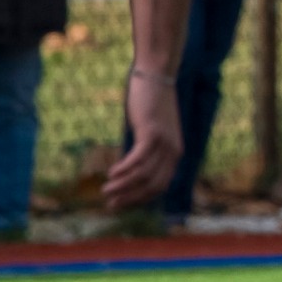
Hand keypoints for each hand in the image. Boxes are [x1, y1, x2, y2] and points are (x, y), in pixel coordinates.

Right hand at [105, 67, 180, 208]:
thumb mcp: (150, 130)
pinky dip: (124, 169)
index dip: (140, 198)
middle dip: (131, 198)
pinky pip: (138, 159)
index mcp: (175, 153)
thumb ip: (145, 148)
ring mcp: (164, 142)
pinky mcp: (152, 132)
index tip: (122, 204)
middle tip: (110, 205)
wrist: (156, 76)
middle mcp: (173, 151)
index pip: (160, 186)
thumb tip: (130, 167)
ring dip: (123, 186)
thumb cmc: (150, 103)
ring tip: (106, 191)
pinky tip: (111, 173)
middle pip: (153, 185)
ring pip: (144, 175)